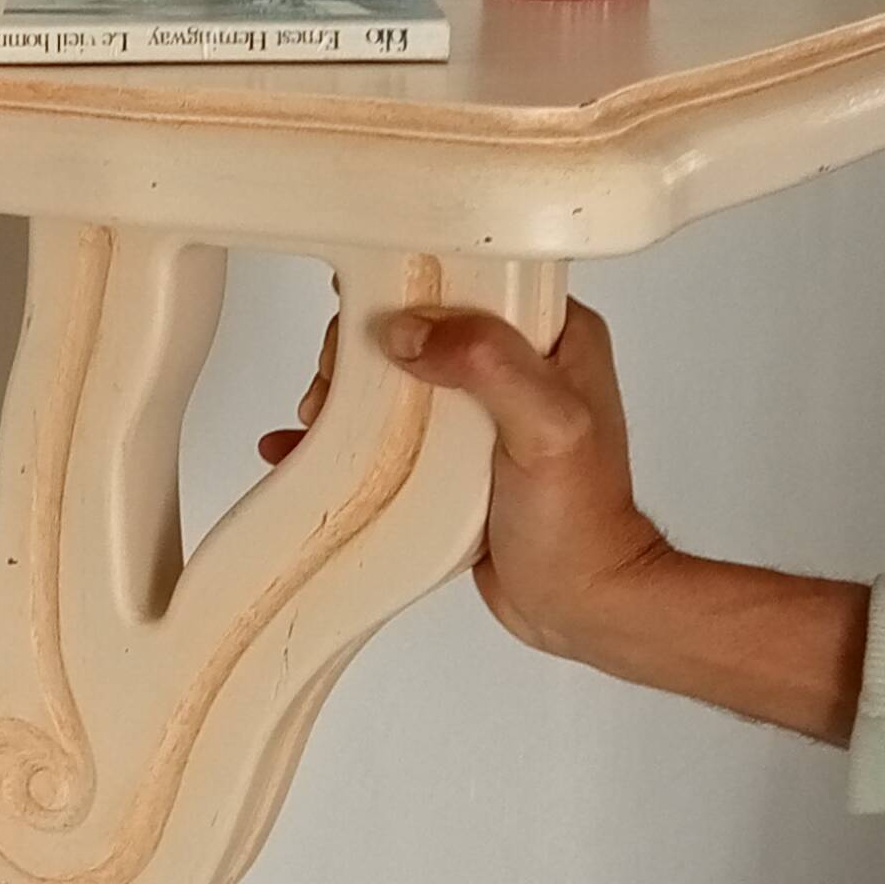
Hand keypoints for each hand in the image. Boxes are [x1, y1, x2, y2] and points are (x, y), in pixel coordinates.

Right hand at [262, 299, 866, 741]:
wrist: (578, 605)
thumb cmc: (581, 523)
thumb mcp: (547, 428)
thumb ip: (488, 364)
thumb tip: (409, 331)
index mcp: (552, 334)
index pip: (470, 278)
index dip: (411, 289)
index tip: (366, 316)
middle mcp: (515, 364)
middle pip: (418, 326)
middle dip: (363, 350)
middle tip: (337, 386)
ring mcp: (478, 412)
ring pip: (394, 376)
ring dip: (345, 392)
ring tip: (319, 419)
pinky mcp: (450, 457)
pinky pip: (386, 430)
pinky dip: (343, 436)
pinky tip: (303, 446)